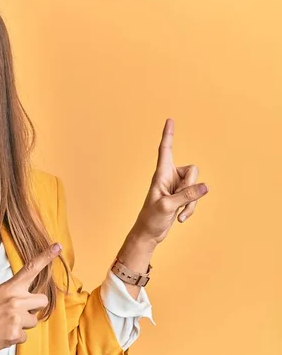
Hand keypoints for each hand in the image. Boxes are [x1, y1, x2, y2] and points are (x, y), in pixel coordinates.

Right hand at [0, 243, 62, 354]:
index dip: (46, 257)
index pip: (31, 268)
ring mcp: (15, 317)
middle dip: (35, 308)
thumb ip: (12, 296)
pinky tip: (0, 335)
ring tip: (3, 325)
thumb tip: (27, 303)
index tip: (57, 247)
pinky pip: (25, 337)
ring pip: (34, 321)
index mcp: (8, 287)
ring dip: (22, 325)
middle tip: (19, 313)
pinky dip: (14, 338)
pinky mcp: (14, 334)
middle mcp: (15, 299)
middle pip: (43, 301)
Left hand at [132, 118, 208, 243]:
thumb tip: (205, 186)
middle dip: (191, 187)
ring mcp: (176, 187)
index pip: (165, 150)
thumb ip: (186, 196)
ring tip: (177, 213)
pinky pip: (196, 197)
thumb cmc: (151, 219)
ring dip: (191, 202)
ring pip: (197, 185)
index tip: (170, 120)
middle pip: (193, 170)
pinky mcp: (181, 196)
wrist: (149, 233)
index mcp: (161, 174)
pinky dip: (190, 209)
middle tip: (178, 200)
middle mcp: (169, 177)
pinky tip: (179, 218)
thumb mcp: (168, 207)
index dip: (168, 135)